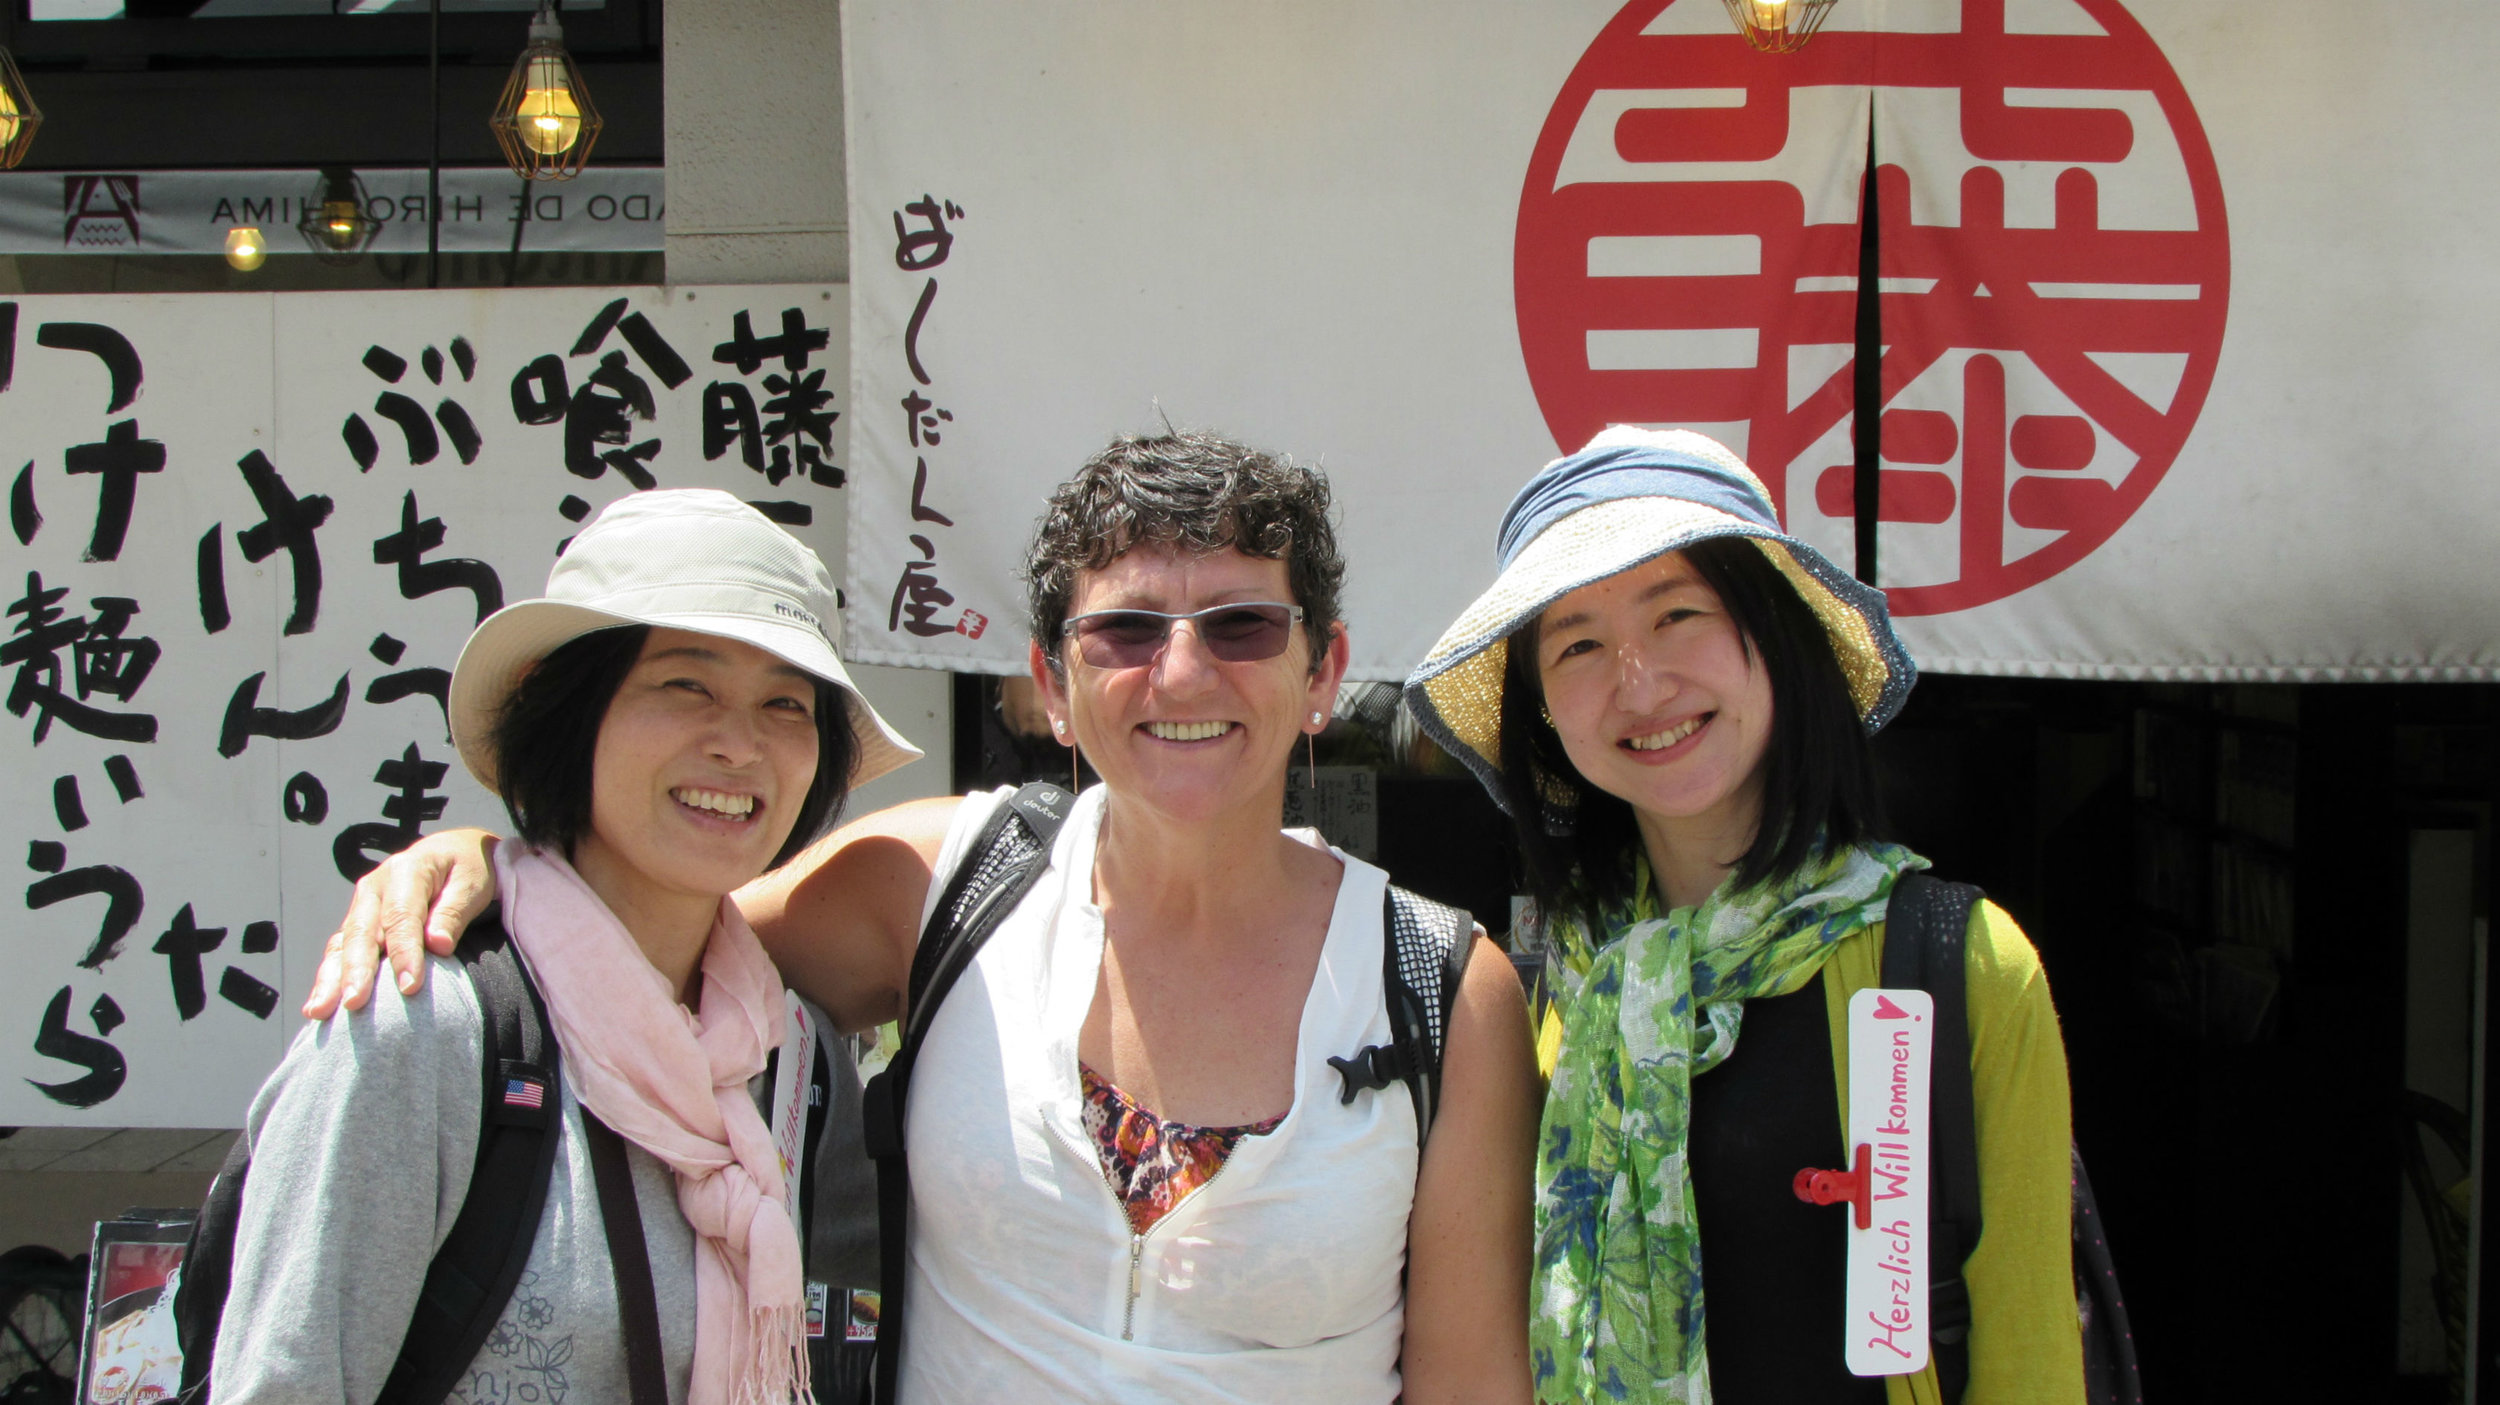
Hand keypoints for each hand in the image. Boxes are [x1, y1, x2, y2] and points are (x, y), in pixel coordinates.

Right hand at [301, 830, 501, 1017]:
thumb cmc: (468, 869)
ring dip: (330, 979)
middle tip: (354, 1004)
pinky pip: (339, 951)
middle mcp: (375, 887)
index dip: (404, 954)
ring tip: (320, 1011)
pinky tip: (318, 1006)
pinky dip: (328, 978)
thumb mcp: (472, 882)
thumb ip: (454, 912)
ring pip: (343, 944)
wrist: (453, 853)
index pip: (402, 917)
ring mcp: (362, 905)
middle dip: (357, 971)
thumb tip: (438, 946)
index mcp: (406, 870)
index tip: (409, 987)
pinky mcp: (357, 922)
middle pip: (362, 932)